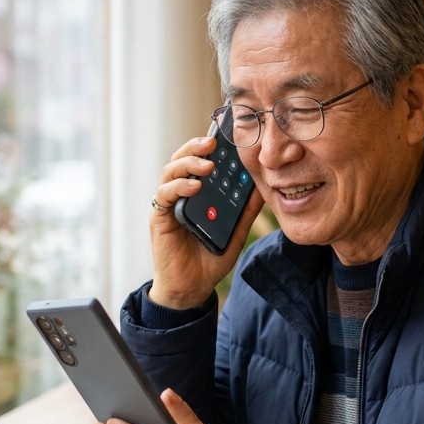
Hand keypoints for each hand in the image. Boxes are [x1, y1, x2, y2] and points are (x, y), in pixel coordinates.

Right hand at [149, 135, 264, 308]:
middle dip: (196, 147)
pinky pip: (164, 195)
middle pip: (183, 159)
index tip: (227, 136)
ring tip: (207, 164)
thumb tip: (263, 188)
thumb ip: (246, 211)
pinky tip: (194, 187)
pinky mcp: (159, 217)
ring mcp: (169, 204)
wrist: (192, 287)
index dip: (211, 147)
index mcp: (199, 193)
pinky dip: (178, 187)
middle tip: (213, 142)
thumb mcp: (235, 232)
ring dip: (188, 163)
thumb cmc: (210, 258)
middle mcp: (181, 193)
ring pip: (171, 171)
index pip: (202, 160)